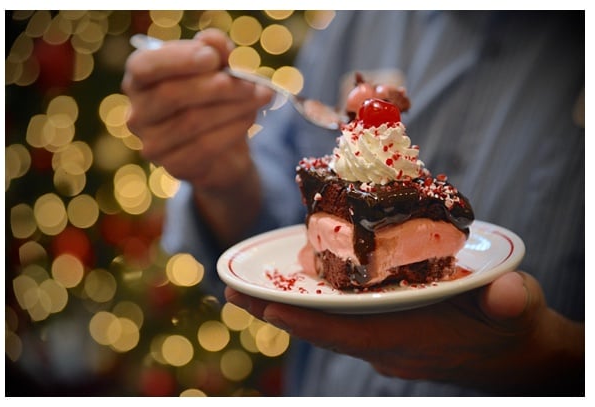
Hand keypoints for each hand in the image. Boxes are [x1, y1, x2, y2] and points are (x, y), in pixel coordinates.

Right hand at [122, 29, 272, 189]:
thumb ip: (214, 51)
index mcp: (139, 81)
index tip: (213, 57)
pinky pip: (206, 146)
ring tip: (260, 96)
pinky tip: (251, 117)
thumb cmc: (213, 99)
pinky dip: (234, 129)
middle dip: (216, 86)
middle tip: (250, 82)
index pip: (144, 67)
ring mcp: (152, 144)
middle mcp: (137, 114)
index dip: (178, 59)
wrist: (223, 150)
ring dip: (233, 106)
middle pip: (170, 95)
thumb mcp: (217, 69)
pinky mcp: (174, 166)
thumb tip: (212, 41)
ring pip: (192, 122)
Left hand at [225, 271, 583, 394]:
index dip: (307, 322)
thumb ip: (512, 304)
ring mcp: (384, 344)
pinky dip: (314, 307)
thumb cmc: (511, 327)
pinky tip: (296, 286)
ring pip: (327, 326)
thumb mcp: (517, 310)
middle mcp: (389, 347)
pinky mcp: (386, 336)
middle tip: (231, 292)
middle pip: (323, 330)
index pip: (349, 333)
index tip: (266, 305)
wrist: (512, 355)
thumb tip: (513, 295)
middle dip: (279, 312)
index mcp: (412, 339)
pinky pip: (340, 323)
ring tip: (246, 290)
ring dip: (289, 309)